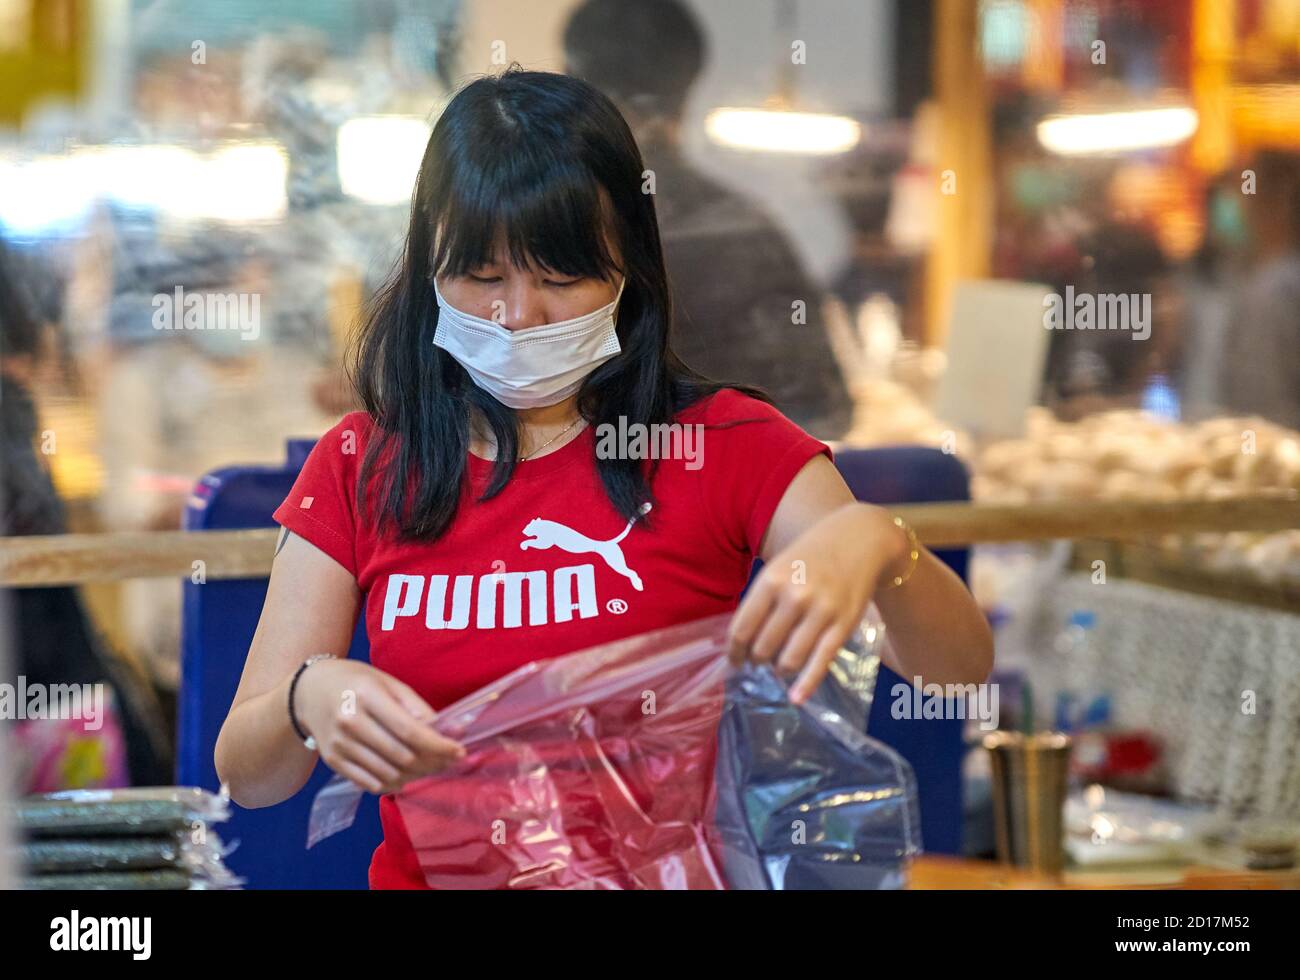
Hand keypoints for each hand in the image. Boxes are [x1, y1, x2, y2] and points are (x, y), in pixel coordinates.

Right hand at [295, 658, 465, 794]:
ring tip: (431, 767)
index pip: (409, 731)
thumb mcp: (387, 682)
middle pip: (401, 756)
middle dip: (433, 762)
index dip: (438, 746)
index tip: (459, 751)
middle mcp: (350, 722)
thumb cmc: (355, 682)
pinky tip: (406, 776)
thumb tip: (447, 729)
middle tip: (449, 760)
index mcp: (367, 696)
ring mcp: (339, 744)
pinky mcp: (333, 760)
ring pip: (388, 773)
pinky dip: (393, 783)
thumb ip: (416, 706)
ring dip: (416, 776)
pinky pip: (369, 783)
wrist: (309, 690)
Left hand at [727, 503, 908, 703]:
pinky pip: (820, 662)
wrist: (859, 539)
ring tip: (779, 666)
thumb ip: (762, 600)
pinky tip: (796, 698)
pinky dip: (806, 685)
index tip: (734, 661)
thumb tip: (742, 642)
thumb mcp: (778, 567)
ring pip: (787, 660)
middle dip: (757, 660)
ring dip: (779, 669)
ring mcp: (820, 612)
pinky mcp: (842, 626)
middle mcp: (793, 597)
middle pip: (762, 647)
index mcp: (770, 580)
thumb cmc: (811, 555)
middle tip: (759, 661)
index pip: (741, 629)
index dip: (734, 652)